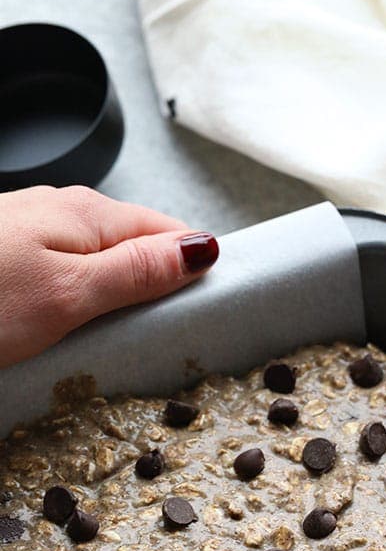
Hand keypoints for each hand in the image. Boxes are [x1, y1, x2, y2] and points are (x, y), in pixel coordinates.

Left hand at [0, 185, 218, 366]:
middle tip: (151, 340)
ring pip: (99, 262)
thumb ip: (137, 270)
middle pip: (135, 248)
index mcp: (88, 213)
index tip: (195, 317)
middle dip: (152, 290)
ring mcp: (32, 230)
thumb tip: (201, 248)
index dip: (190, 275)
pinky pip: (66, 272)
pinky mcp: (10, 254)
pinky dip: (77, 300)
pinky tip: (69, 327)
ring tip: (112, 340)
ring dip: (114, 298)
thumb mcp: (70, 292)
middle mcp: (62, 210)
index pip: (170, 235)